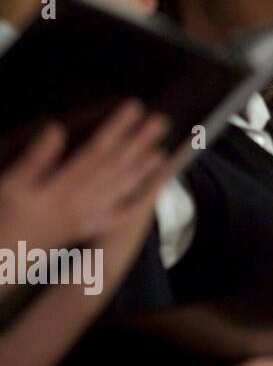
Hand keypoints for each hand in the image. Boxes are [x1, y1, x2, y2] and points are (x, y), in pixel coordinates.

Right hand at [0, 102, 171, 249]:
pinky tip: (155, 192)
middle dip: (138, 143)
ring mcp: (87, 217)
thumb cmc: (1, 217)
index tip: (134, 108)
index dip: (116, 129)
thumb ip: (34, 160)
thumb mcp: (8, 187)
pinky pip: (120, 217)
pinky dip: (140, 203)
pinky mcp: (88, 228)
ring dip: (143, 169)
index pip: (96, 152)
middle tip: (160, 121)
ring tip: (162, 151)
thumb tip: (56, 129)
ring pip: (121, 189)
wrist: (2, 258)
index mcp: (61, 189)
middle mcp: (80, 203)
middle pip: (116, 168)